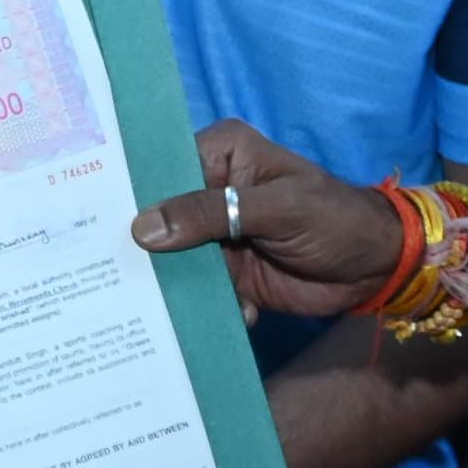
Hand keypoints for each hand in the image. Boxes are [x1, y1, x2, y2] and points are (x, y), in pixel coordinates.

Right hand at [130, 118, 406, 319]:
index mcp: (218, 153)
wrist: (377, 268)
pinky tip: (219, 313)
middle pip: (157, 214)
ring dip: (168, 280)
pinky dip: (202, 304)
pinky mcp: (225, 272)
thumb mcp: (275, 209)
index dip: (128, 189)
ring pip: (170, 256)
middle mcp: (209, 190)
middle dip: (140, 242)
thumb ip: (211, 214)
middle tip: (109, 266)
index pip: (160, 165)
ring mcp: (214, 234)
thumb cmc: (333, 219)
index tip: (91, 214)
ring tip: (152, 301)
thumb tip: (144, 228)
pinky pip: (195, 287)